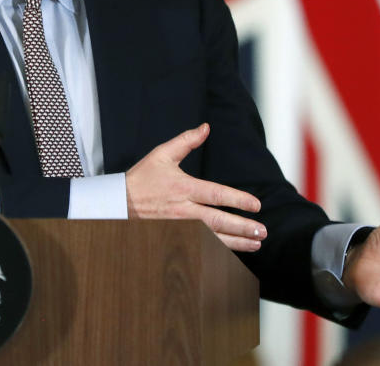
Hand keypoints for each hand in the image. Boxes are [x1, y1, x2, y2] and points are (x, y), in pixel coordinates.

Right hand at [125, 123, 266, 251]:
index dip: (237, 200)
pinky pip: (201, 247)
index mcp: (183, 188)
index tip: (256, 206)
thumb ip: (186, 141)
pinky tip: (235, 251)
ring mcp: (179, 228)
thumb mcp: (161, 154)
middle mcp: (183, 211)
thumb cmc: (141, 178)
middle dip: (242, 228)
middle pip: (217, 222)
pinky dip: (219, 251)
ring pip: (212, 239)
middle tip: (262, 232)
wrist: (117, 204)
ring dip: (236, 243)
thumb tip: (206, 127)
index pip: (216, 195)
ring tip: (256, 244)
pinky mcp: (175, 238)